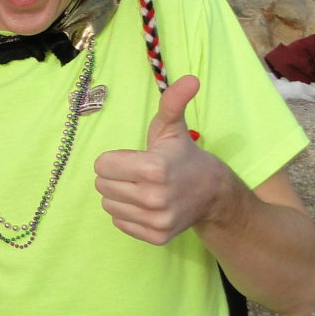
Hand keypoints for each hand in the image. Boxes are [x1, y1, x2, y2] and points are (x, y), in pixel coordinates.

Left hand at [93, 75, 229, 245]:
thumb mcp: (173, 127)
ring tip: (141, 188)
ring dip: (119, 195)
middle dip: (115, 176)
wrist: (213, 194)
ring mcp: (156, 220)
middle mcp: (154, 198)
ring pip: (108, 205)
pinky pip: (119, 222)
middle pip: (102, 185)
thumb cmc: (183, 156)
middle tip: (136, 173)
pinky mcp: (156, 236)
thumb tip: (190, 78)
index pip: (102, 166)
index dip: (113, 159)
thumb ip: (173, 102)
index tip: (133, 158)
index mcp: (154, 168)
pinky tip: (146, 204)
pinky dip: (128, 213)